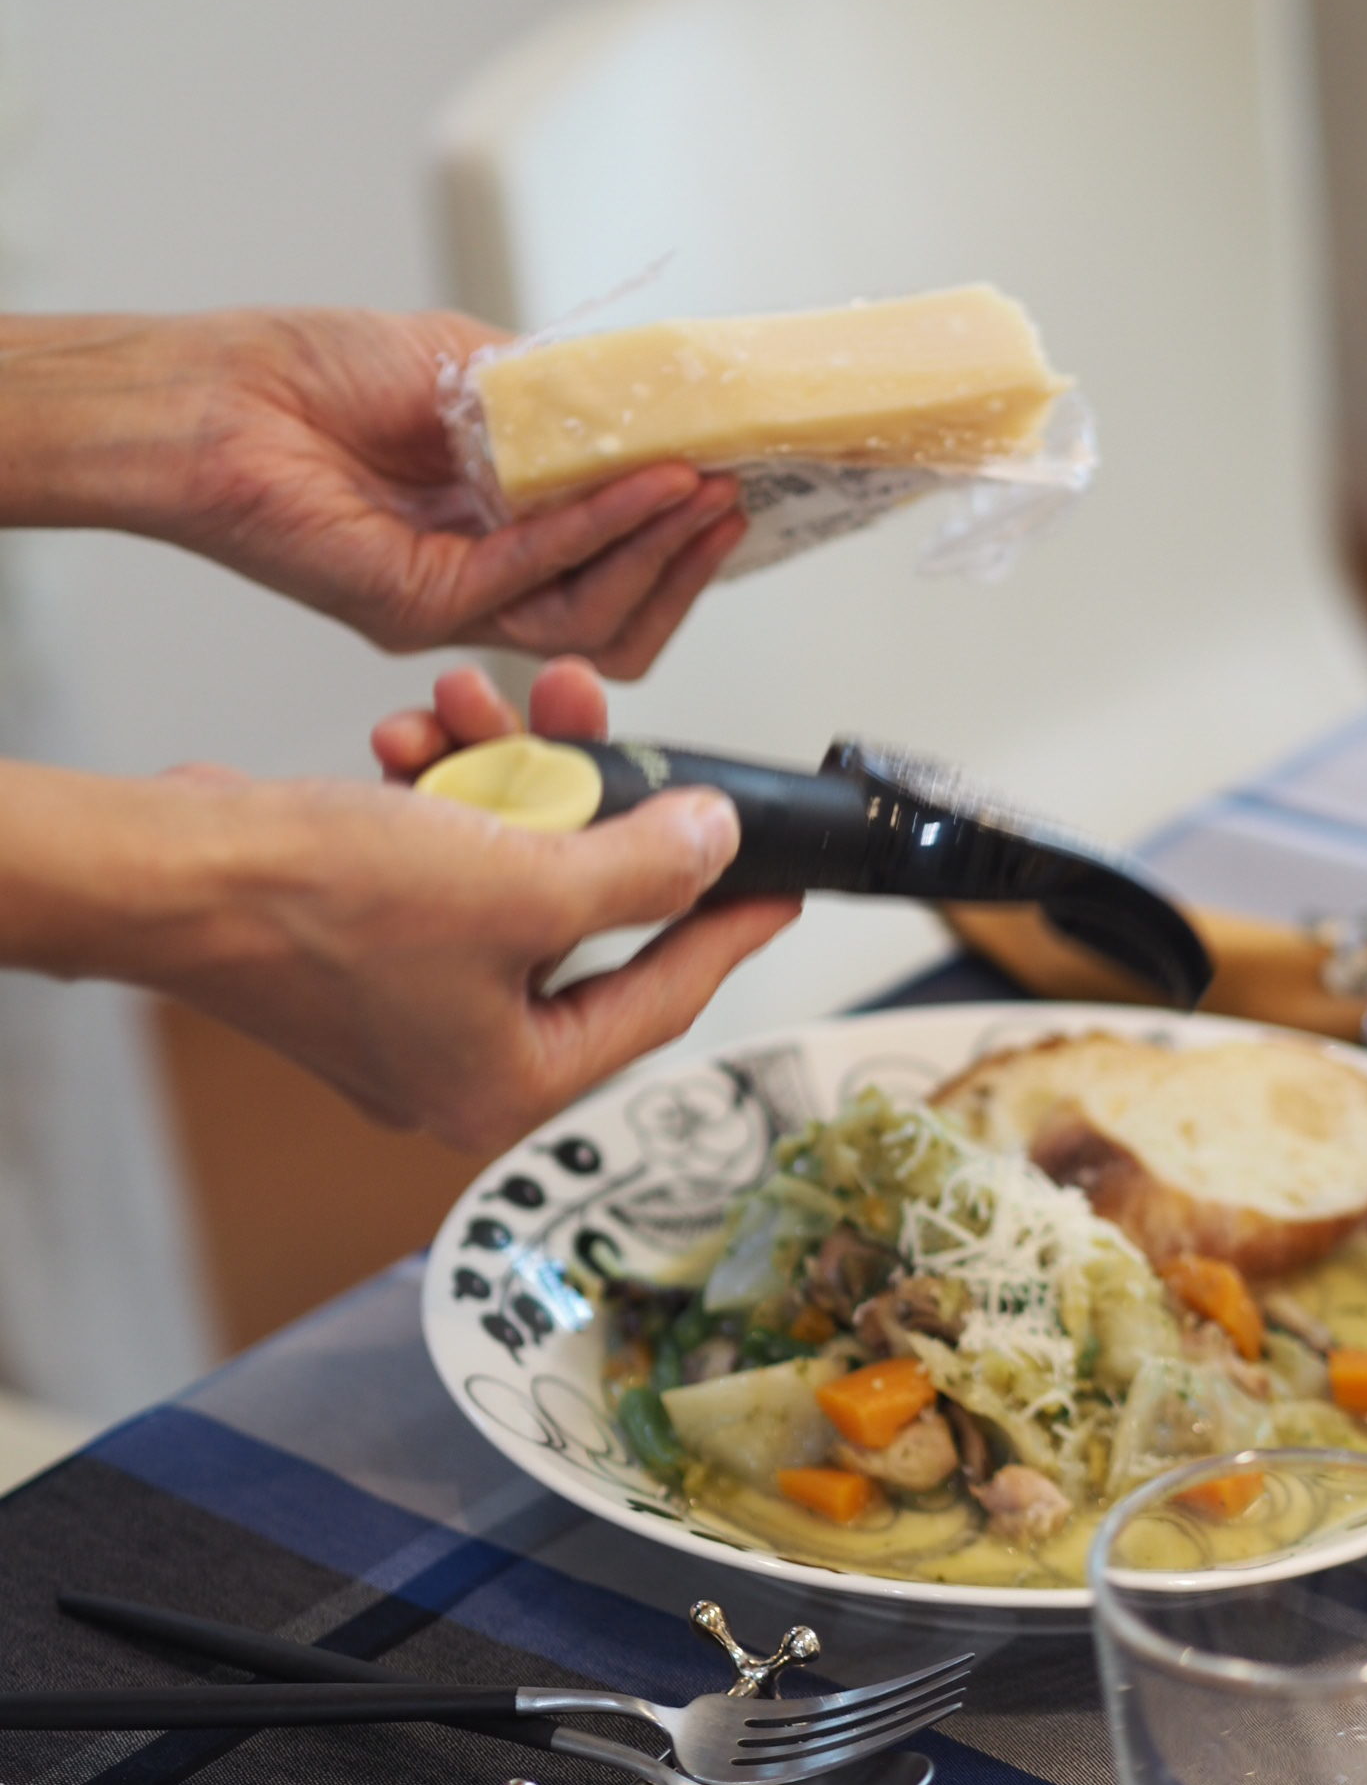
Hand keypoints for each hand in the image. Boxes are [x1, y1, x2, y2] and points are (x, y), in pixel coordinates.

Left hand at [0, 309, 747, 671]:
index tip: (733, 477)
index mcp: (499, 532)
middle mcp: (481, 582)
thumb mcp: (479, 367)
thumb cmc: (314, 374)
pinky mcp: (420, 607)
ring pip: (591, 617)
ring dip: (662, 551)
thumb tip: (672, 412)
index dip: (682, 536)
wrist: (217, 391)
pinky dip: (604, 530)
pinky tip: (647, 485)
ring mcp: (453, 604)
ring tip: (705, 488)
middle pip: (620, 614)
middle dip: (689, 562)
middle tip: (736, 497)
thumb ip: (570, 404)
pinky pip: (536, 581)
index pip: (617, 568)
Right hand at [0, 654, 796, 1150]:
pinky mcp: (364, 945)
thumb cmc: (319, 905)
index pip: (661, 1000)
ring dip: (504, 778)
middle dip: (592, 809)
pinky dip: (441, 793)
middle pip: (584, 924)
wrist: (171, 872)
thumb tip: (715, 847)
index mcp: (511, 1080)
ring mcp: (408, 1000)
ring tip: (482, 703)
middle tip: (624, 745)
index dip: (728, 931)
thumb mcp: (522, 883)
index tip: (778, 887)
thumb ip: (641, 868)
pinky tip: (415, 737)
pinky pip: (442, 861)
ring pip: (508, 873)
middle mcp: (460, 1054)